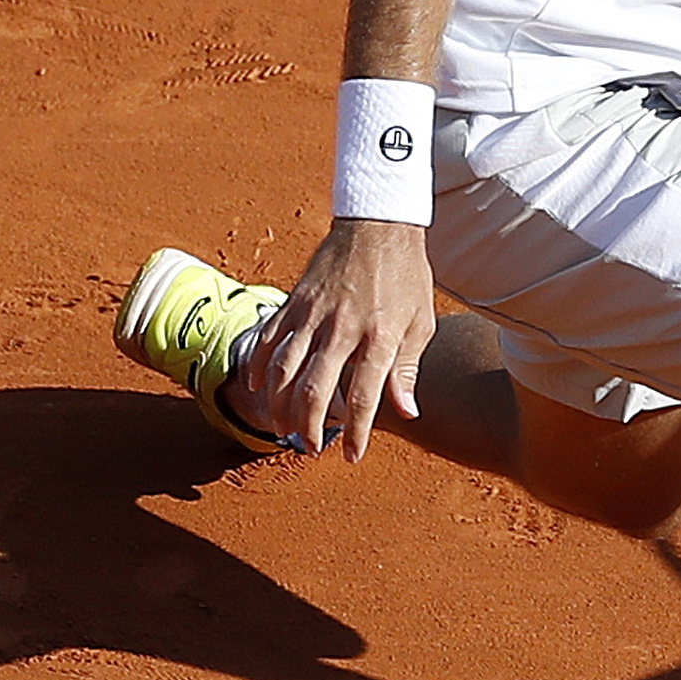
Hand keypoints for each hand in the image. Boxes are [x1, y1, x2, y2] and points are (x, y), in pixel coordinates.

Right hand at [231, 218, 440, 459]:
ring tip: (282, 427)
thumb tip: (407, 413)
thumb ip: (408, 370)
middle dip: (308, 426)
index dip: (357, 433)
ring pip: (284, 368)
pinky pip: (269, 337)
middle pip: (315, 389)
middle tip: (309, 447)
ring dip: (279, 404)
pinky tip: (259, 387)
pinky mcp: (295, 299)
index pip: (365, 397)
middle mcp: (343, 327)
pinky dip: (260, 365)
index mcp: (380, 336)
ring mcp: (314, 313)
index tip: (351, 457)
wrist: (378, 223)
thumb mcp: (421, 322)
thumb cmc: (405, 276)